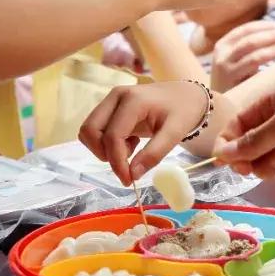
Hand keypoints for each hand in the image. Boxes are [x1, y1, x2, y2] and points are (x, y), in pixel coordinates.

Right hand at [79, 80, 210, 184]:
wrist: (186, 95)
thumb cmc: (184, 111)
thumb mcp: (176, 132)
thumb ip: (155, 153)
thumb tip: (133, 174)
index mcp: (133, 100)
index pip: (112, 135)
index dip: (116, 161)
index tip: (128, 180)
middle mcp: (116, 96)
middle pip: (90, 130)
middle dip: (104, 153)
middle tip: (128, 161)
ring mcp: (111, 101)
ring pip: (89, 131)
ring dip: (105, 149)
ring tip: (132, 147)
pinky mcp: (110, 108)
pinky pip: (96, 131)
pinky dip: (108, 144)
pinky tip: (131, 141)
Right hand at [210, 20, 274, 91]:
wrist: (216, 111)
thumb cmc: (234, 87)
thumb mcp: (236, 64)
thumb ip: (250, 51)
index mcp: (223, 45)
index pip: (245, 29)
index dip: (264, 26)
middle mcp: (221, 53)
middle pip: (250, 37)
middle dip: (271, 33)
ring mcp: (224, 66)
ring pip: (252, 47)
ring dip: (273, 43)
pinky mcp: (230, 77)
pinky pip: (253, 61)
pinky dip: (270, 54)